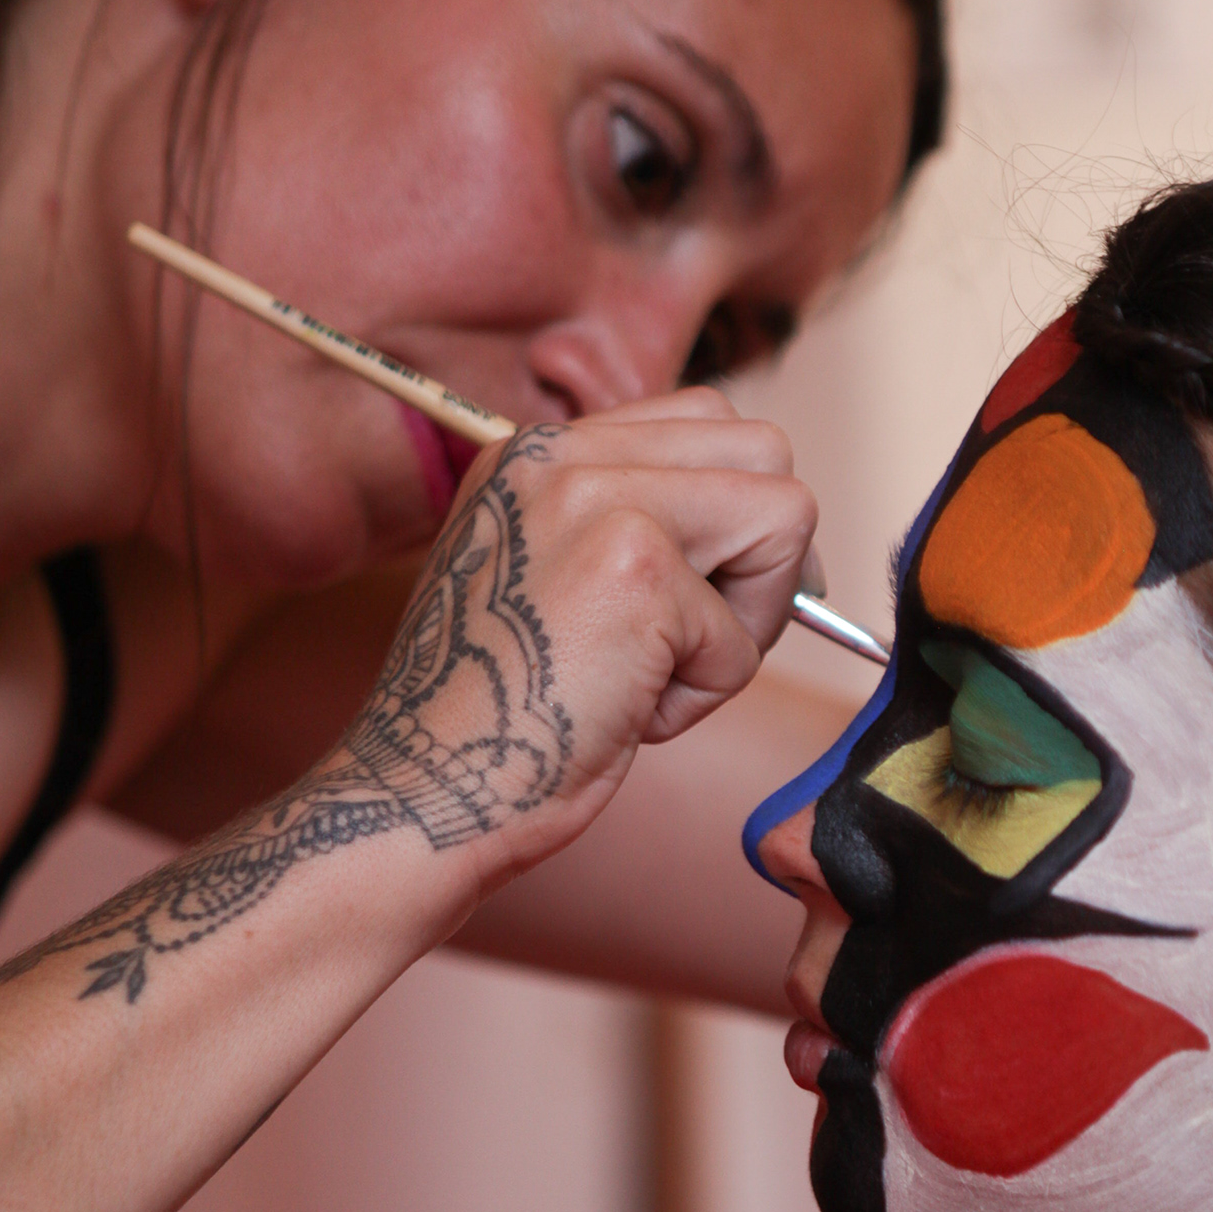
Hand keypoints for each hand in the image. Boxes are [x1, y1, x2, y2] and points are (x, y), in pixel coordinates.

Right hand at [335, 389, 818, 893]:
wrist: (426, 787)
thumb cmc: (498, 710)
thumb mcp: (551, 578)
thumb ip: (636, 526)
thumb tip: (777, 525)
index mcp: (541, 451)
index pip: (709, 424)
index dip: (734, 518)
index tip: (694, 596)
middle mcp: (564, 454)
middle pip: (764, 450)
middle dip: (764, 554)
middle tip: (697, 635)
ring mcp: (600, 500)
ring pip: (786, 516)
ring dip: (749, 616)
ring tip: (661, 670)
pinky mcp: (636, 568)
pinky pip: (748, 636)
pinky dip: (705, 693)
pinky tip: (628, 710)